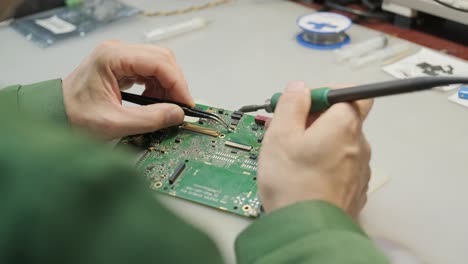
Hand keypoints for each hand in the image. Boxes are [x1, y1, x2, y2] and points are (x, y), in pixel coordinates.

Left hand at [63, 41, 193, 138]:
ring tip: (165, 108)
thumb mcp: (114, 122)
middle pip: (162, 60)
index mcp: (112, 58)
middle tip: (179, 107)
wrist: (54, 116)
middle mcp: (117, 52)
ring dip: (167, 86)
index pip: (159, 63)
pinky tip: (155, 102)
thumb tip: (177, 114)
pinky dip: (158, 87)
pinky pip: (149, 72)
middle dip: (175, 84)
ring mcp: (119, 58)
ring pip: (158, 65)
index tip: (186, 103)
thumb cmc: (74, 116)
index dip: (178, 84)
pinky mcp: (121, 67)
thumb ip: (150, 118)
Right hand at [257, 81, 372, 217]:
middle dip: (316, 121)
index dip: (328, 94)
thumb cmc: (293, 182)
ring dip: (320, 144)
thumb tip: (299, 88)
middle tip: (289, 132)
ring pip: (340, 145)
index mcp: (344, 125)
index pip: (352, 94)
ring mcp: (360, 169)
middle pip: (343, 120)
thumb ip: (291, 105)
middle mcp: (359, 145)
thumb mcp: (280, 135)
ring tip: (293, 159)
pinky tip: (304, 176)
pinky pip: (341, 167)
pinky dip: (325, 165)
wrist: (306, 231)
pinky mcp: (355, 189)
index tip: (304, 103)